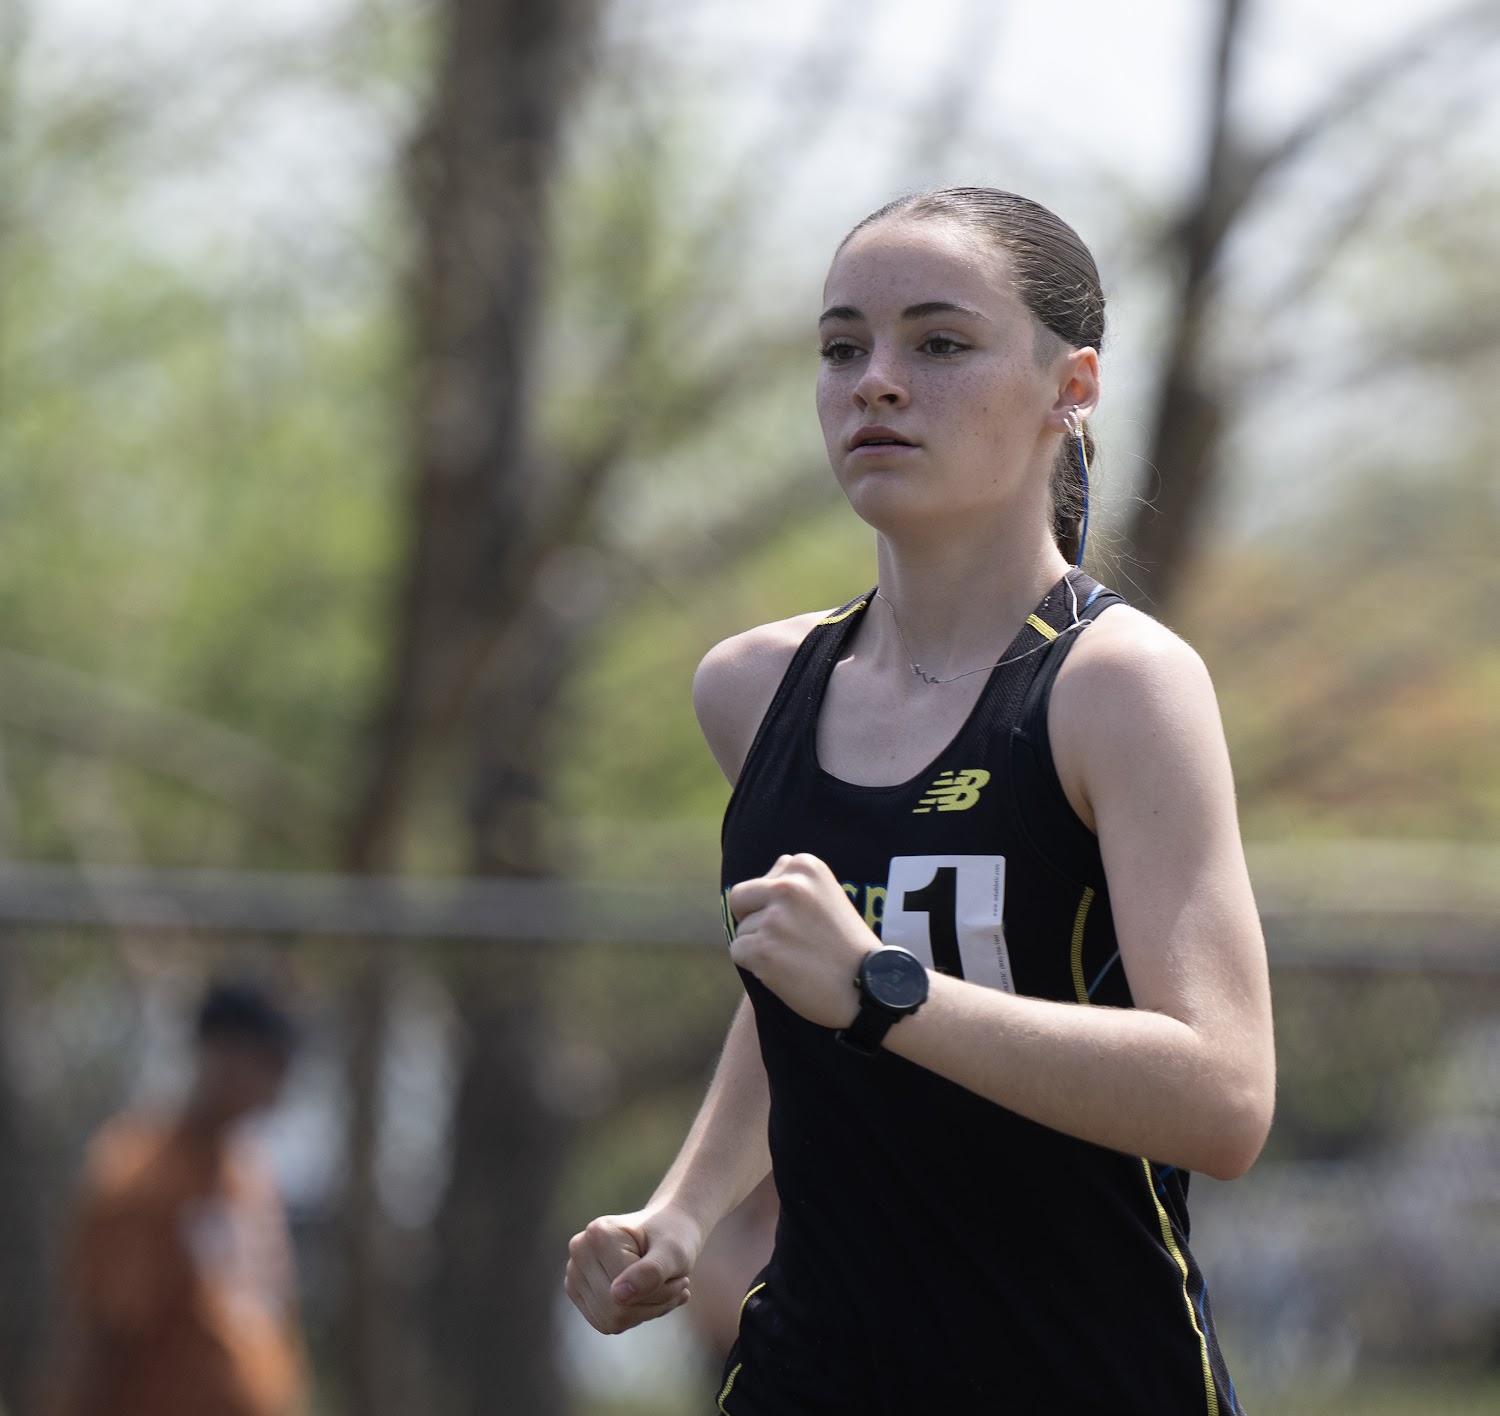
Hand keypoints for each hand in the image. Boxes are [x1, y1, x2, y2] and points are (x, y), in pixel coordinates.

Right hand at [565, 1205, 703, 1334]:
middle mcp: (579, 1250)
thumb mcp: (674, 1253)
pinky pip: (607, 1323)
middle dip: (653, 1305)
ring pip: (611, 1320)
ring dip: (646, 1311)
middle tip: (678, 1286)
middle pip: (615, 1310)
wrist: (668, 1227)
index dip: (660, 1294)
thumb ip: (650, 1273)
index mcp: (599, 1234)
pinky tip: (649, 1296)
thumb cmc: (674, 1237)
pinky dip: (634, 1316)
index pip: (626, 1293)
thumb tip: (618, 1296)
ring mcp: (574, 1271)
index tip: (682, 1279)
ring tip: (665, 1289)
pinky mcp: (578, 1290)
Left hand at [727, 853, 876, 1028]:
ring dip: (761, 947)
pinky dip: (755, 966)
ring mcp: (775, 918)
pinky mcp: (764, 949)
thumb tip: (750, 888)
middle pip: (740, 898)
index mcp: (805, 866)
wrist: (869, 986)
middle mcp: (789, 886)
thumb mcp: (826, 896)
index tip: (802, 923)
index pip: (762, 880)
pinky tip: (786, 971)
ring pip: (742, 929)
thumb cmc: (845, 946)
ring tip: (797, 957)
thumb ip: (793, 885)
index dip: (773, 905)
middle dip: (753, 919)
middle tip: (784, 940)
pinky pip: (738, 952)